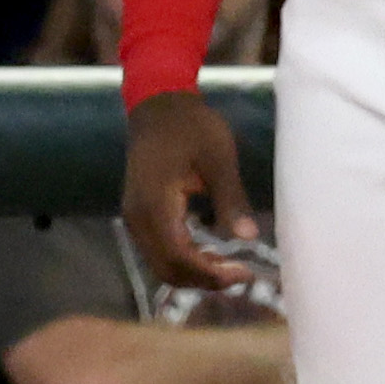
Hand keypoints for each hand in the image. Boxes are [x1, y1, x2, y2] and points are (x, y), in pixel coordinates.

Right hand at [120, 90, 259, 292]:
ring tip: (228, 266)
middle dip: (204, 279)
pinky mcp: (139, 213)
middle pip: (167, 269)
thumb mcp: (218, 158)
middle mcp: (138, 216)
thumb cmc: (191, 126)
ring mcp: (135, 216)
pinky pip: (158, 250)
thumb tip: (249, 237)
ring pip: (160, 264)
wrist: (157, 103)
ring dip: (193, 272)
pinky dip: (183, 259)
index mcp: (155, 203)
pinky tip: (209, 252)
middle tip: (241, 273)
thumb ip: (231, 199)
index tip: (245, 272)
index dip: (211, 274)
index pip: (179, 257)